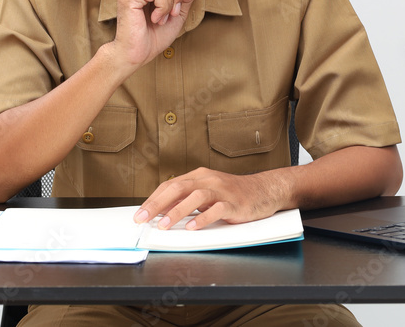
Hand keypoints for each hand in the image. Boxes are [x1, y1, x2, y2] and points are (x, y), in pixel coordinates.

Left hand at [133, 167, 289, 230]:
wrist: (264, 190)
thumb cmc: (233, 194)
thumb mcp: (208, 192)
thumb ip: (188, 199)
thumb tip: (162, 212)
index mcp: (199, 176)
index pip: (170, 185)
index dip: (153, 199)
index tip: (140, 214)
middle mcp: (208, 180)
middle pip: (178, 188)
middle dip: (157, 204)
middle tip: (143, 219)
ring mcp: (222, 190)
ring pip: (195, 197)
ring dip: (176, 212)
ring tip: (163, 226)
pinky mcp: (234, 203)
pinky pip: (217, 209)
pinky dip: (203, 219)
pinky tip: (192, 228)